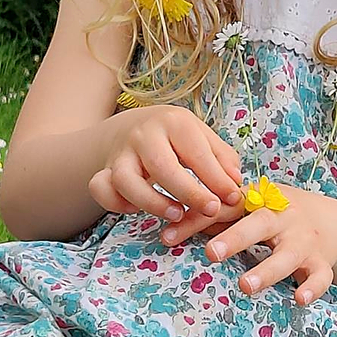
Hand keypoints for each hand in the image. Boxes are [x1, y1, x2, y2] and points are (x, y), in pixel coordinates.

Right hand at [88, 105, 242, 223]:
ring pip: (126, 181)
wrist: (133, 126)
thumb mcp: (202, 137)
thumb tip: (235, 183)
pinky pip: (101, 190)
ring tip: (177, 215)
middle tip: (211, 210)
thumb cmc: (177, 137)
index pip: (197, 152)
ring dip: (152, 203)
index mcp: (174, 121)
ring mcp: (121, 153)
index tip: (232, 198)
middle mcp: (144, 134)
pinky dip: (116, 204)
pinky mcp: (103, 170)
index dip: (217, 179)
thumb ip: (223, 158)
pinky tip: (137, 209)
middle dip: (189, 193)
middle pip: (162, 167)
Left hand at [160, 182, 336, 306]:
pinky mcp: (322, 262)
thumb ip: (219, 217)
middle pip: (259, 223)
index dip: (197, 219)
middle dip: (235, 237)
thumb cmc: (279, 217)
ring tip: (246, 286)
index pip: (225, 206)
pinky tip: (299, 299)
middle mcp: (283, 217)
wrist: (333, 221)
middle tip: (211, 252)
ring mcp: (304, 240)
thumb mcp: (251, 209)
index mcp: (260, 201)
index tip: (168, 237)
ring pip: (287, 254)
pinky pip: (320, 275)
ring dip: (267, 269)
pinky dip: (312, 287)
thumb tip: (173, 225)